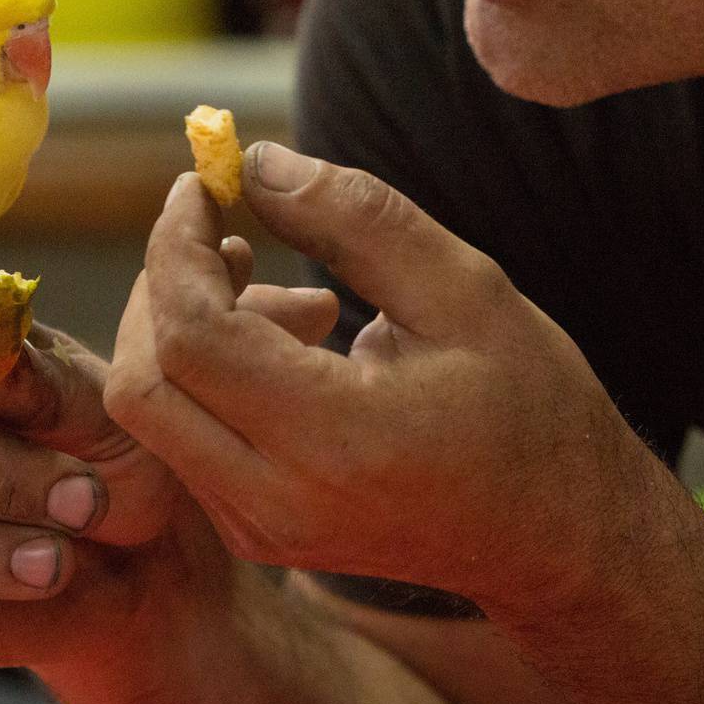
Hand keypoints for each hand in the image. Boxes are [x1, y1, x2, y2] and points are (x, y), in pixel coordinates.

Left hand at [105, 145, 644, 619]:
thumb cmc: (531, 408)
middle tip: (225, 232)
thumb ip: (357, 218)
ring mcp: (261, 530)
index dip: (176, 245)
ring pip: (154, 414)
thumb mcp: (465, 291)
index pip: (193, 336)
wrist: (561, 541)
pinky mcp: (257, 534)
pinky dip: (207, 373)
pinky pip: (185, 441)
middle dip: (163, 286)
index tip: (201, 184)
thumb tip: (254, 162)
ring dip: (187, 329)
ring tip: (295, 297)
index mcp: (338, 440)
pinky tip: (292, 341)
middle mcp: (279, 502)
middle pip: (142, 382)